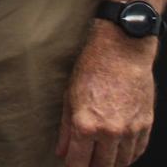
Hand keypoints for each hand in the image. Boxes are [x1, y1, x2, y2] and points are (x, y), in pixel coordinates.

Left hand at [56, 24, 155, 166]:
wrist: (121, 50)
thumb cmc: (92, 67)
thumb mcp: (70, 95)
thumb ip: (65, 129)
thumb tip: (62, 152)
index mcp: (85, 125)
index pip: (78, 163)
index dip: (73, 166)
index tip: (72, 163)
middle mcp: (109, 132)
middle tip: (87, 160)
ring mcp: (129, 131)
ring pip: (121, 164)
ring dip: (110, 163)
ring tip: (101, 155)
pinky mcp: (144, 126)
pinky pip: (136, 153)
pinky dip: (127, 155)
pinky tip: (118, 149)